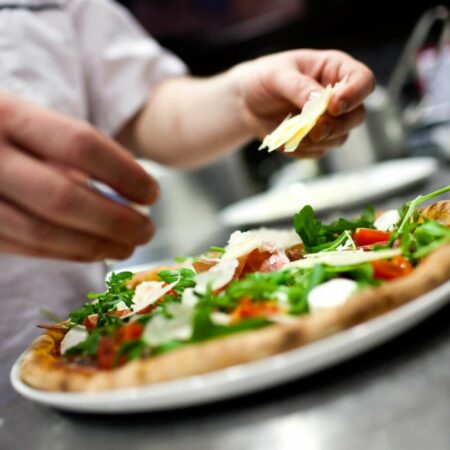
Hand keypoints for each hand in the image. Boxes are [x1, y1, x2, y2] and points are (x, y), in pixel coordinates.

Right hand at [0, 92, 158, 260]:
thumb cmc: (3, 133)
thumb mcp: (29, 122)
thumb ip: (71, 151)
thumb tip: (129, 192)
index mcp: (6, 115)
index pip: (80, 145)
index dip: (125, 173)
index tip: (152, 193)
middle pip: (64, 198)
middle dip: (116, 221)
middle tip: (147, 230)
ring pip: (43, 233)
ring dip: (95, 246)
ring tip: (128, 246)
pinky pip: (26, 247)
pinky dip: (68, 253)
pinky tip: (95, 251)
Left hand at [233, 49, 375, 157]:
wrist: (246, 101)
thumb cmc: (264, 78)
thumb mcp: (277, 76)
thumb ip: (299, 87)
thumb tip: (319, 102)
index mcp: (335, 70)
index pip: (363, 81)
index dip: (355, 95)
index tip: (333, 106)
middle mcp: (338, 96)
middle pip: (357, 115)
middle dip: (337, 126)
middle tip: (315, 130)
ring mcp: (329, 120)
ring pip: (340, 138)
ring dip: (317, 142)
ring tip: (291, 135)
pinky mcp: (316, 140)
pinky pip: (318, 151)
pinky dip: (302, 150)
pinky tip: (283, 142)